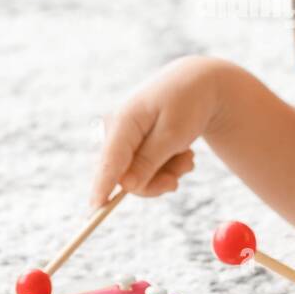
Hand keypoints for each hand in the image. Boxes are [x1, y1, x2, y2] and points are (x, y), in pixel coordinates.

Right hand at [86, 55, 227, 208]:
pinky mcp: (132, 142)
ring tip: (187, 158)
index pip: (109, 160)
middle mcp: (117, 128)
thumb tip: (126, 187)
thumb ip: (150, 160)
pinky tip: (180, 153)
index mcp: (124, 120)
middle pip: (122, 174)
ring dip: (164, 173)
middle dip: (153, 181)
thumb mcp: (174, 133)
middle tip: (178, 181)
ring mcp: (123, 135)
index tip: (95, 210)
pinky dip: (164, 167)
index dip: (102, 187)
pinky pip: (142, 168)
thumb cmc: (188, 103)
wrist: (199, 82)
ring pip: (136, 174)